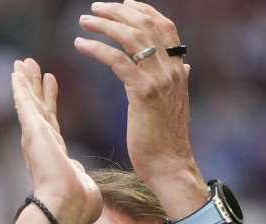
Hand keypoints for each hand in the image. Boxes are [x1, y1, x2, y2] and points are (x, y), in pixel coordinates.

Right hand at [11, 58, 101, 223]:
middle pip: (38, 108)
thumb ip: (80, 177)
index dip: (50, 100)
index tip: (50, 81)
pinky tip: (16, 72)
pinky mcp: (32, 132)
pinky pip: (24, 103)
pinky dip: (19, 87)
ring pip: (29, 102)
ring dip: (26, 81)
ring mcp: (35, 137)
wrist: (66, 206)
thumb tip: (81, 178)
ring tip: (24, 62)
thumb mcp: (83, 186)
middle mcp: (42, 144)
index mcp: (55, 155)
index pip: (52, 122)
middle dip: (35, 86)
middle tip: (32, 65)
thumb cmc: (79, 205)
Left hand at [75, 1, 199, 184]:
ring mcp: (159, 79)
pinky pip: (116, 60)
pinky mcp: (142, 92)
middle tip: (95, 8)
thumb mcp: (176, 102)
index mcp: (178, 68)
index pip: (165, 26)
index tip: (124, 3)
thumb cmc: (168, 139)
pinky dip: (96, 48)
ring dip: (104, 25)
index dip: (144, 10)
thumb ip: (178, 79)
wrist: (170, 165)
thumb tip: (184, 65)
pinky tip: (80, 45)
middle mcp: (171, 69)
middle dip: (118, 12)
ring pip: (130, 37)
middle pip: (145, 24)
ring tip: (85, 22)